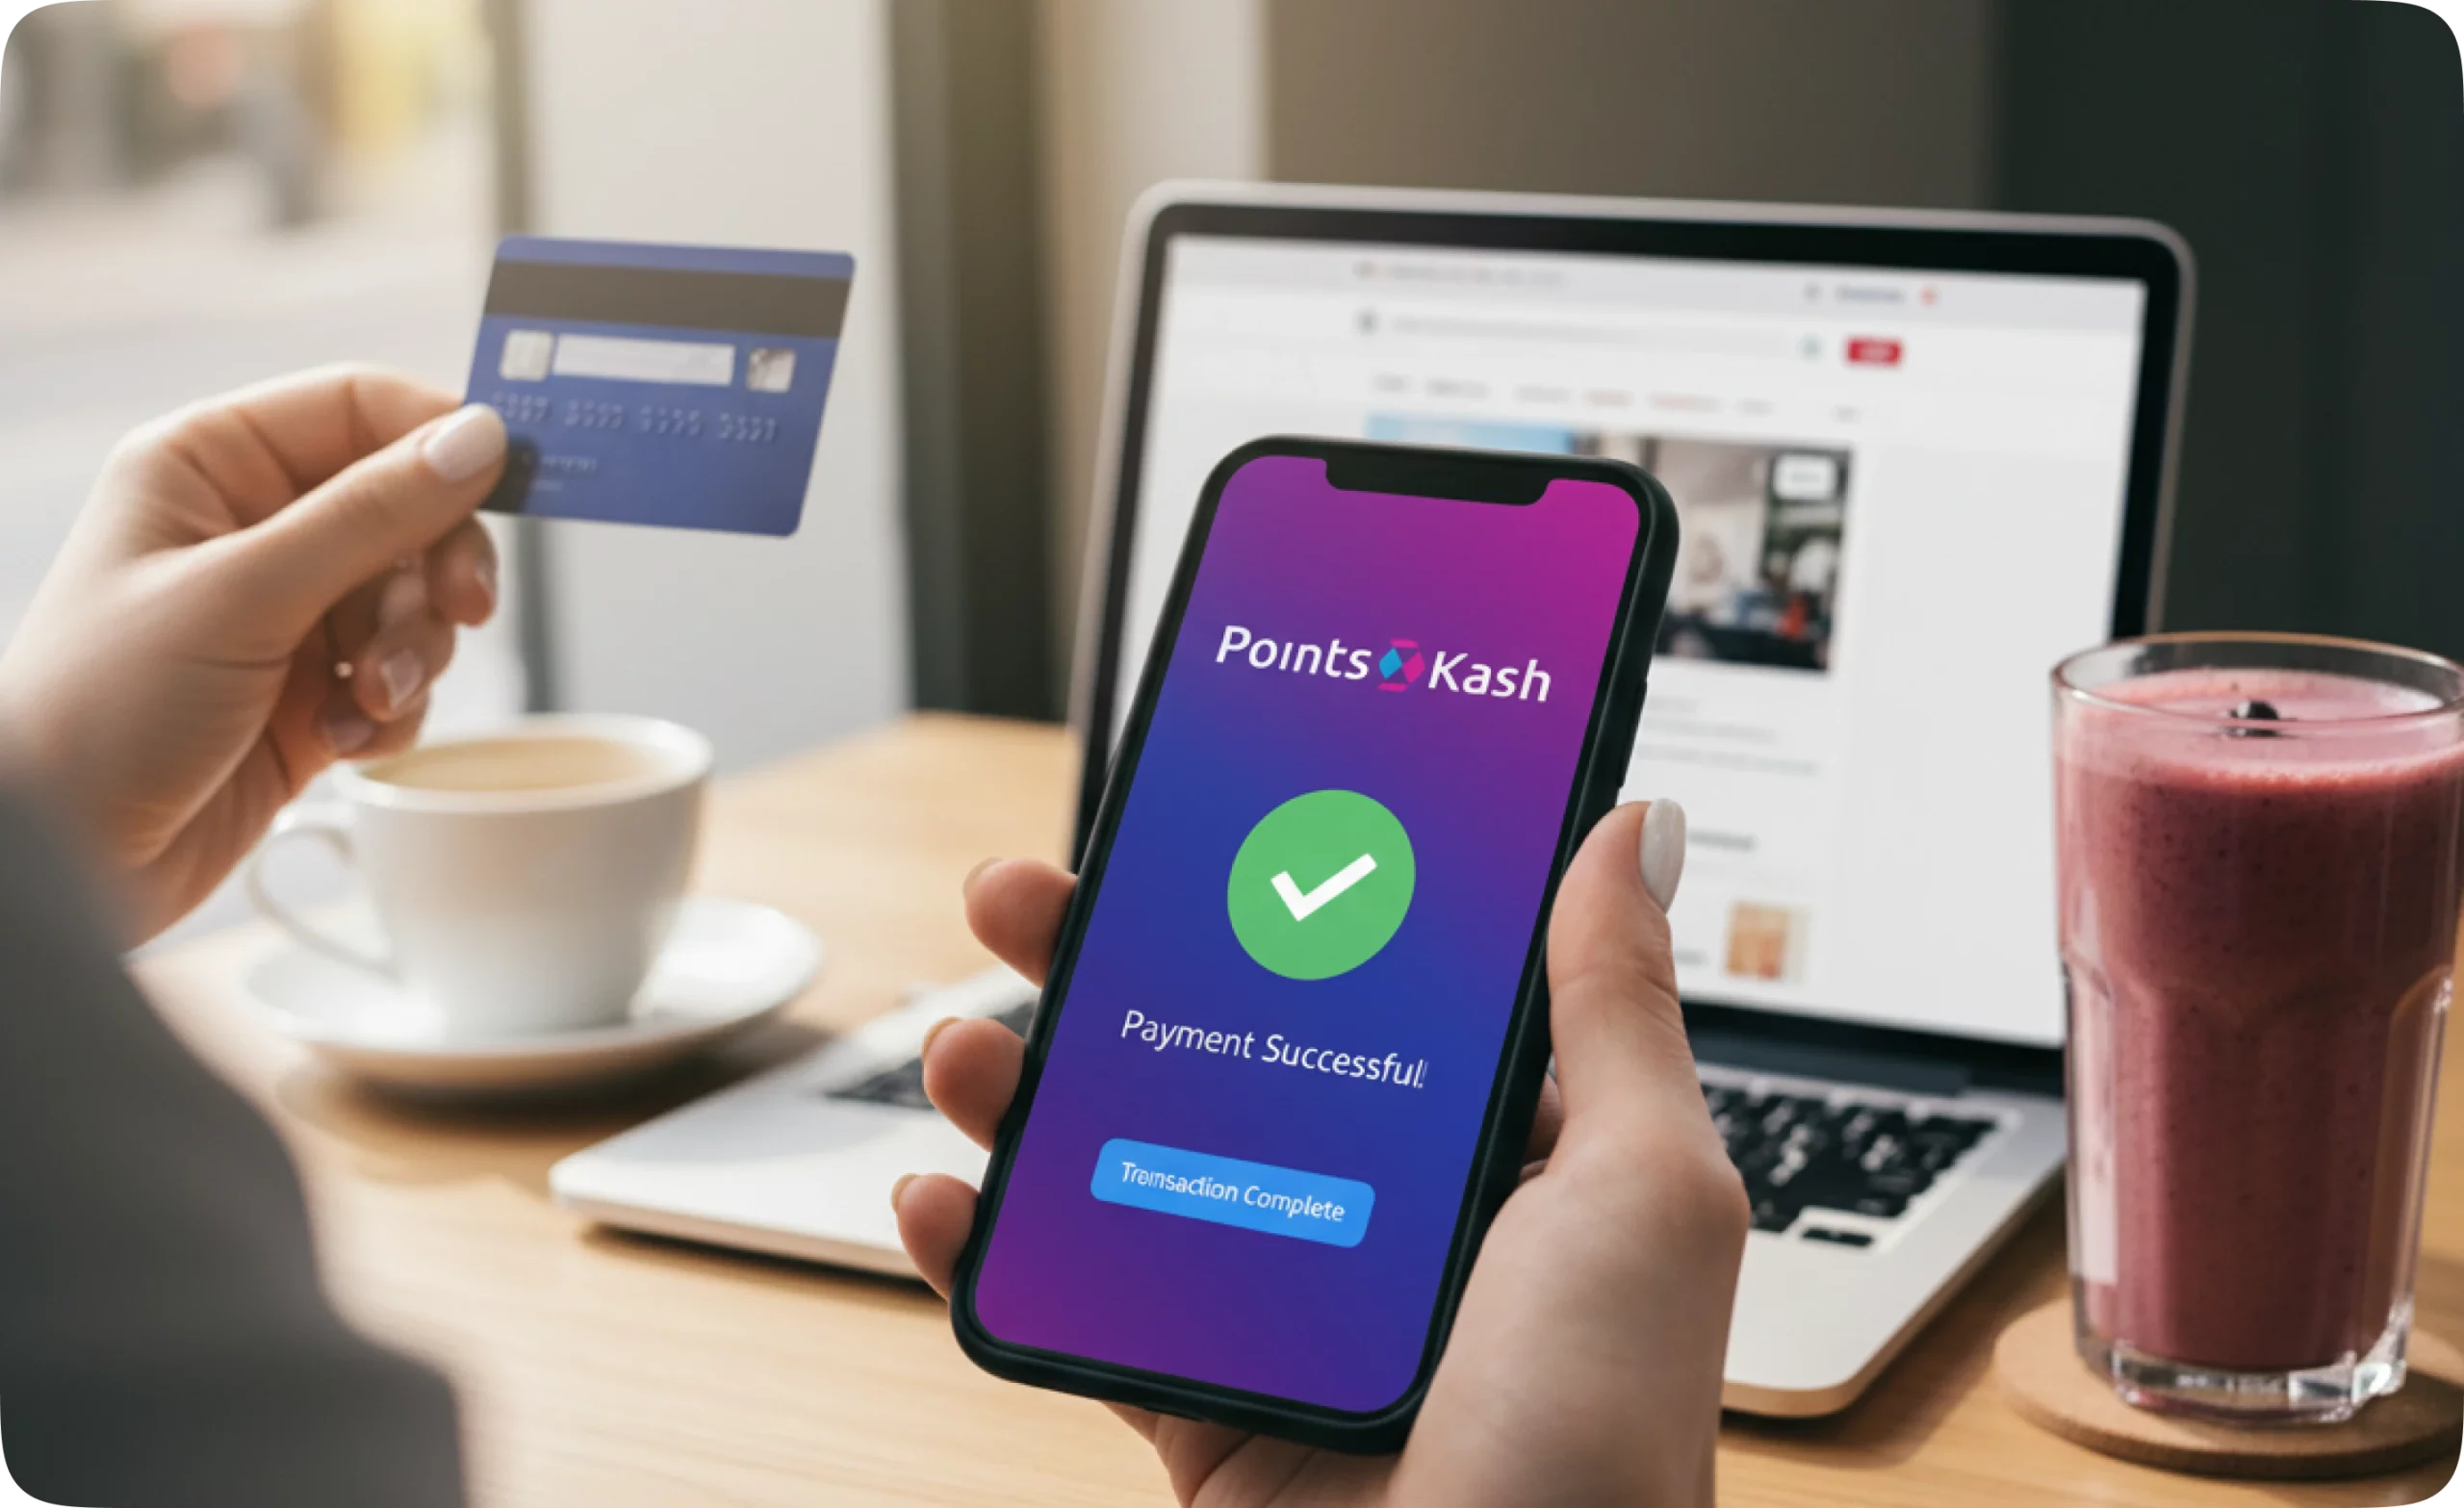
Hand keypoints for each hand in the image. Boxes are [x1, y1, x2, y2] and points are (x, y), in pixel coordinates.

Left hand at [0, 366, 506, 939]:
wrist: (66, 858)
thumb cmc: (100, 711)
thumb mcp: (243, 595)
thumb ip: (370, 514)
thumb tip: (476, 441)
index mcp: (212, 465)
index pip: (359, 408)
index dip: (439, 439)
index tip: (507, 484)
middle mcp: (253, 527)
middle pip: (409, 507)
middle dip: (437, 569)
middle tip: (462, 611)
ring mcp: (285, 612)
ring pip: (414, 598)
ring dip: (412, 653)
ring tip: (367, 701)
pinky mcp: (311, 691)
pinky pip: (402, 675)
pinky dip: (390, 711)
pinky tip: (339, 741)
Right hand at [896, 802, 1746, 1506]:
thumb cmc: (1601, 1446)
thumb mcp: (1644, 1190)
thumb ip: (1614, 1005)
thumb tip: (1630, 826)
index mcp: (1512, 1156)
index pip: (1380, 978)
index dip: (1288, 887)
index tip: (1210, 809)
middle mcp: (1394, 1223)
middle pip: (1226, 1048)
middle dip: (1113, 962)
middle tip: (1024, 894)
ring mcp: (1287, 1314)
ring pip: (1132, 1163)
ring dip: (1026, 1091)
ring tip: (961, 1045)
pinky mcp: (1202, 1407)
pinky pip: (1081, 1308)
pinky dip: (992, 1253)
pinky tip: (945, 1199)